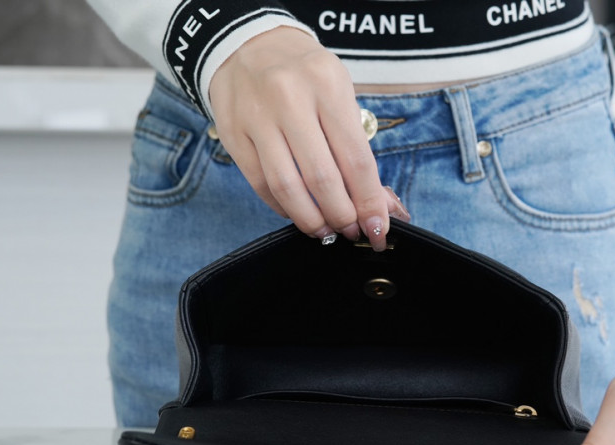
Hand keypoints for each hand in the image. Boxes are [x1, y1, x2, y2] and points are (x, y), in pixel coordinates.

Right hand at [209, 27, 403, 250]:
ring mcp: (257, 117)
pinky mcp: (233, 134)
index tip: (377, 228)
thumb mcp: (340, 96)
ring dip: (311, 220)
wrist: (247, 45)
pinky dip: (283, 207)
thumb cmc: (305, 76)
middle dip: (341, 216)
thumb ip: (359, 150)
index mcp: (327, 85)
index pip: (355, 159)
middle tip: (350, 230)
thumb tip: (381, 206)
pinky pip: (262, 184)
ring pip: (287, 188)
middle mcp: (290, 98)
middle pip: (322, 179)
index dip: (369, 202)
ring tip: (324, 230)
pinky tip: (297, 211)